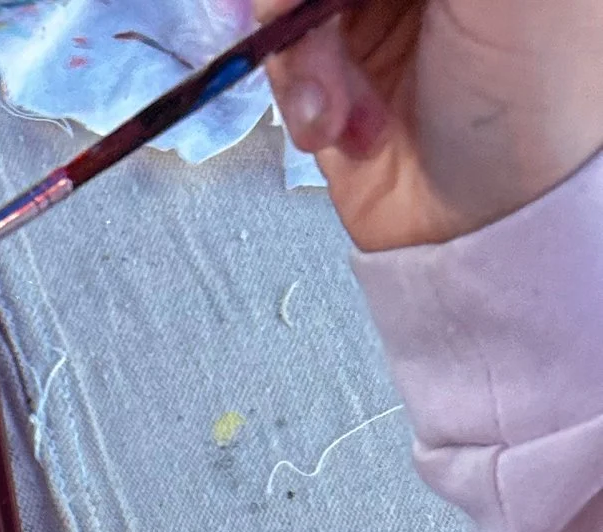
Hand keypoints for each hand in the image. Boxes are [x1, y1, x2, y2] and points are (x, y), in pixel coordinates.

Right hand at [259, 0, 602, 250]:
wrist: (492, 225)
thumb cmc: (530, 89)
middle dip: (305, 1)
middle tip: (298, 22)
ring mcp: (378, 8)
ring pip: (294, 0)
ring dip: (304, 53)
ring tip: (340, 111)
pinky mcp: (339, 66)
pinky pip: (284, 53)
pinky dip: (300, 93)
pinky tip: (340, 129)